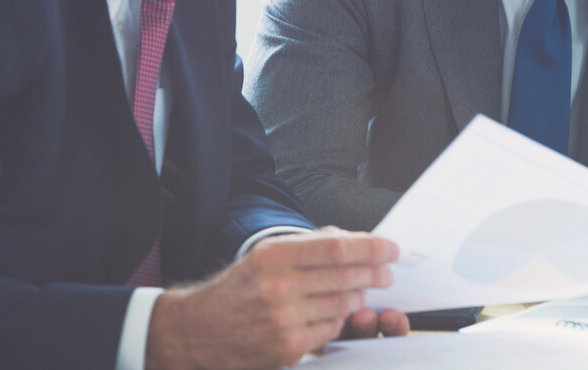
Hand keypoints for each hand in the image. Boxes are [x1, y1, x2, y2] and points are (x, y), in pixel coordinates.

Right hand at [144, 228, 398, 369]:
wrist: (198, 330)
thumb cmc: (237, 289)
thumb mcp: (264, 255)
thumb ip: (307, 245)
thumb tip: (351, 240)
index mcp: (272, 256)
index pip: (335, 248)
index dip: (369, 247)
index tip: (389, 247)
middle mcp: (277, 287)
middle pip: (345, 277)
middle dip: (374, 273)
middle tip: (387, 271)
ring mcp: (283, 320)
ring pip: (342, 306)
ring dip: (359, 297)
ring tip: (363, 289)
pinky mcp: (287, 348)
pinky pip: (330, 330)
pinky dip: (339, 319)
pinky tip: (337, 312)